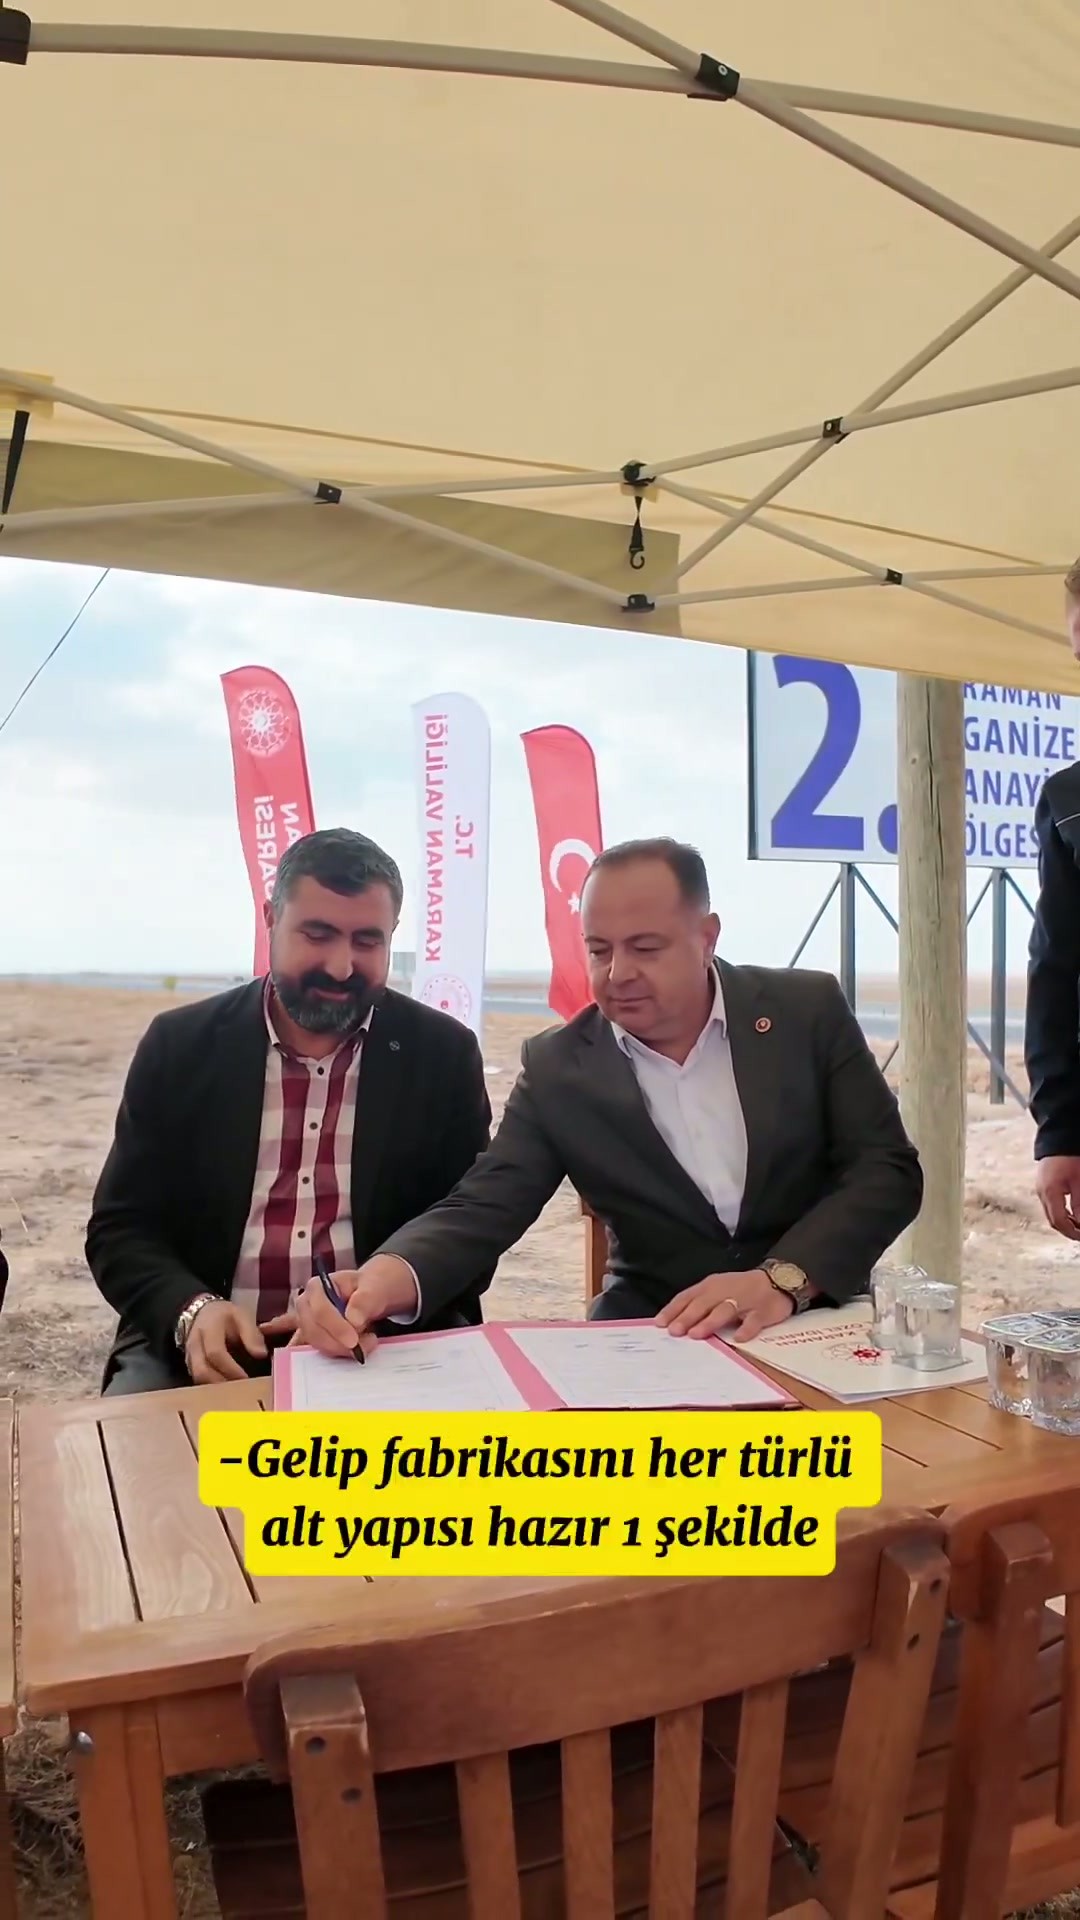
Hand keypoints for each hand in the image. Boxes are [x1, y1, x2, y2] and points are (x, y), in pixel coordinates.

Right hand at [185, 1300, 284, 1383]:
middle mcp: (194, 1343)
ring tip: (234, 1393)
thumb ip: (251, 1335)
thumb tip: (261, 1355)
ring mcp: (188, 1355)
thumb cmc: (225, 1316)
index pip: (215, 1352)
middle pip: (201, 1370)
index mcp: (209, 1328)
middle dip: (221, 1383)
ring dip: (215, 1388)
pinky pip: (197, 1380)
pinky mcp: (188, 1364)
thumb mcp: (242, 1316)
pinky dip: (210, 1388)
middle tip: (240, 1391)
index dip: (230, 1368)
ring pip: (197, 1378)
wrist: (203, 1313)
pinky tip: (225, 1391)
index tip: (246, 1378)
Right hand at [293, 1256, 416, 1358]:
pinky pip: (317, 1353)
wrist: (373, 1296)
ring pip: (317, 1345)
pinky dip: (335, 1356)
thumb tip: (353, 1322)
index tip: (354, 1341)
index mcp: (317, 1287)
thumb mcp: (374, 1288)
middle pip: (314, 1332)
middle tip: (368, 1344)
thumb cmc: (370, 1288)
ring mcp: (307, 1323)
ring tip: (367, 1343)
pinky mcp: (314, 1338)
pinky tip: (350, 1353)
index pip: (320, 1312)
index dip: (336, 1328)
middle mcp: (306, 1306)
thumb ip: (364, 1301)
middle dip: (340, 1344)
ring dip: (342, 1350)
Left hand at [656, 1270, 793, 1344]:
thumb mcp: (717, 1290)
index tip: (660, 1323)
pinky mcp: (763, 1311)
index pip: (688, 1297)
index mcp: (711, 1286)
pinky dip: (746, 1329)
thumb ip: (698, 1303)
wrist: (777, 1280)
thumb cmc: (740, 1289)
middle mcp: (725, 1292)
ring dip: (710, 1322)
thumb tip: (674, 1321)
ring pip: (725, 1310)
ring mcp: (744, 1301)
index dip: (673, 1310)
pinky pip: (753, 1321)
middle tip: (675, 1331)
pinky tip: (738, 1338)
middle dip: (688, 1317)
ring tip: (696, 1334)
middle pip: (703, 1304)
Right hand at [1035, 1156, 1079, 1238]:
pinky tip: (1073, 1212)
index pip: (1059, 1222)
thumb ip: (1079, 1204)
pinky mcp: (1044, 1184)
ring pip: (1052, 1213)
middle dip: (1069, 1230)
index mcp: (1050, 1192)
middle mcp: (1041, 1192)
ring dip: (1066, 1222)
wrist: (1059, 1136)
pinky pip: (1051, 1204)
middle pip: (1053, 1220)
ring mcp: (1040, 1188)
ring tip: (1079, 1223)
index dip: (1073, 1233)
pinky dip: (1062, 1212)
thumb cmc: (1072, 1156)